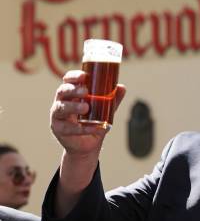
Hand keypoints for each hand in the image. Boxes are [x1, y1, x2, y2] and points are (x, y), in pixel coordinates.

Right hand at [50, 70, 125, 216]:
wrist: (88, 144)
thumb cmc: (93, 122)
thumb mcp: (105, 110)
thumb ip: (112, 99)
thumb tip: (122, 87)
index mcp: (71, 94)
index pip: (68, 81)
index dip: (73, 76)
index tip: (84, 76)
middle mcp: (61, 103)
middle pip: (62, 92)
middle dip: (72, 89)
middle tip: (85, 91)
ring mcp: (57, 116)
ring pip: (61, 108)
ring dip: (73, 107)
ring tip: (86, 108)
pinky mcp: (58, 130)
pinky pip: (68, 128)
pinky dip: (82, 128)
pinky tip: (93, 128)